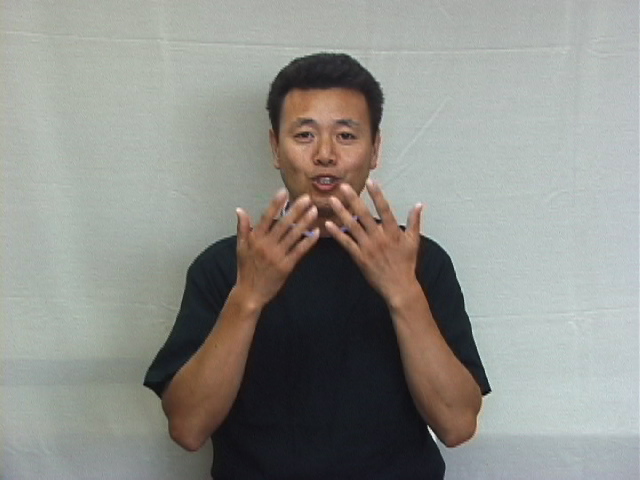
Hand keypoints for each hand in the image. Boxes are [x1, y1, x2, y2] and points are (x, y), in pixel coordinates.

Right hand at [235, 190, 318, 308]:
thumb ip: (243, 228)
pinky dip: (308, 241)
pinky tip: (316, 232)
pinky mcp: (286, 266)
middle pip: (283, 224)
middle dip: (296, 210)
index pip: (267, 217)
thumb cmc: (246, 269)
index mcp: (255, 238)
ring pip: (293, 235)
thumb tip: (240, 209)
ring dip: (305, 222)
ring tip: (314, 210)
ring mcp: (277, 256)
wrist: (250, 293)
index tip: (284, 192)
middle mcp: (266, 245)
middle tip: (307, 198)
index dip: (276, 204)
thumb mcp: (240, 247)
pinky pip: (299, 251)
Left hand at [325, 179, 422, 303]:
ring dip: (341, 212)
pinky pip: (346, 243)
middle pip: (364, 215)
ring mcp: (368, 248)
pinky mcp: (360, 257)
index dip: (377, 195)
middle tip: (343, 187)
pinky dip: (337, 233)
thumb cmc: (406, 263)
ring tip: (332, 200)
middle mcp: (379, 238)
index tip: (370, 181)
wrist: (399, 286)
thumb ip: (414, 221)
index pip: (384, 209)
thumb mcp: (413, 241)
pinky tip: (328, 224)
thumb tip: (418, 204)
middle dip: (353, 199)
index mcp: (393, 232)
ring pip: (352, 226)